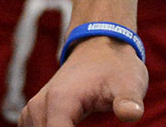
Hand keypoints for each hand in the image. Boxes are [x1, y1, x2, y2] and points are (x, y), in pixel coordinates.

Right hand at [20, 36, 147, 124]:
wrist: (102, 46)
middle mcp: (40, 105)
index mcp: (60, 101)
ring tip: (83, 123)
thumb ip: (128, 102)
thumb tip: (132, 114)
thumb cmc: (118, 66)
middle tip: (90, 122)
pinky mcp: (34, 113)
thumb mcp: (130, 82)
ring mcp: (34, 109)